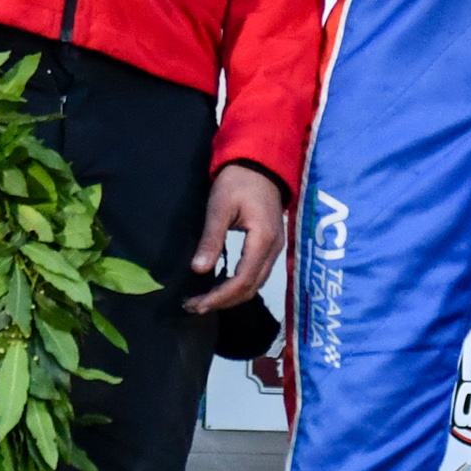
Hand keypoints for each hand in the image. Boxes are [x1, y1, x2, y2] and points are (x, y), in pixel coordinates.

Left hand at [190, 161, 287, 305]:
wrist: (260, 164)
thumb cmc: (238, 182)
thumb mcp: (219, 207)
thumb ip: (211, 239)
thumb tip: (199, 269)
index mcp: (263, 240)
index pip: (242, 281)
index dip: (219, 297)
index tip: (196, 303)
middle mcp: (274, 250)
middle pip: (250, 288)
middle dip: (223, 301)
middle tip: (194, 306)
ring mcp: (275, 249)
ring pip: (255, 284)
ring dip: (231, 296)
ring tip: (204, 300)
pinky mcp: (271, 247)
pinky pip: (257, 275)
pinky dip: (238, 286)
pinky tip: (220, 286)